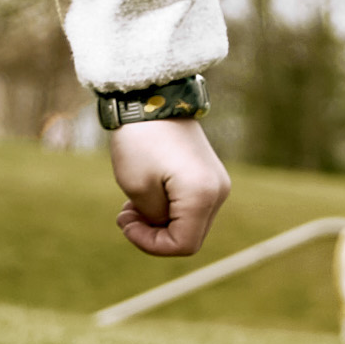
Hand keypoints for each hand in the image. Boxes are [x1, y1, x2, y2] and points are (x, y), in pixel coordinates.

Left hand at [110, 120, 229, 256]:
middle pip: (190, 236)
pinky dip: (169, 208)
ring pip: (191, 223)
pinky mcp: (210, 176)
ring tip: (132, 204)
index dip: (151, 244)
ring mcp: (218, 183)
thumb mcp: (137, 186)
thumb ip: (153, 217)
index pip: (183, 245)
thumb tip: (164, 227)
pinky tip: (149, 192)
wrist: (153, 99)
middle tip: (126, 214)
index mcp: (202, 196)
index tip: (126, 223)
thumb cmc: (141, 141)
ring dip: (161, 221)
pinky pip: (192, 206)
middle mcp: (218, 192)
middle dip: (155, 233)